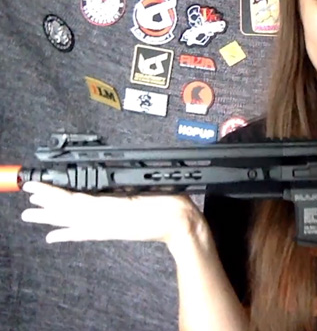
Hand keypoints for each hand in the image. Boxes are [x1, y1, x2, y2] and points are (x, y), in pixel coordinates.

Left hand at [20, 181, 200, 245]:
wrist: (181, 225)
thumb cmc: (171, 205)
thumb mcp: (147, 189)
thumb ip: (122, 189)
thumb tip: (99, 188)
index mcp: (112, 206)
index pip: (73, 200)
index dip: (53, 193)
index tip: (37, 187)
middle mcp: (106, 219)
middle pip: (69, 211)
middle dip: (47, 203)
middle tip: (28, 197)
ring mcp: (108, 227)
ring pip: (73, 221)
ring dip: (50, 218)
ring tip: (31, 216)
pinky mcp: (112, 232)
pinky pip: (84, 234)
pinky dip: (68, 235)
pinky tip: (53, 237)